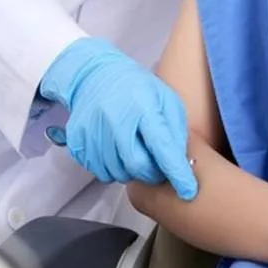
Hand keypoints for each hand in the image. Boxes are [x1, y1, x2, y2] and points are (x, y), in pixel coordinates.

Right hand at [40, 38, 197, 199]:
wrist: (95, 76)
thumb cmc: (138, 89)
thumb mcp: (165, 98)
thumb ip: (175, 129)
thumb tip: (181, 162)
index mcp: (142, 105)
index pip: (162, 146)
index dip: (176, 171)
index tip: (188, 190)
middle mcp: (115, 117)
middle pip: (137, 165)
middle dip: (152, 173)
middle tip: (157, 167)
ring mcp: (92, 130)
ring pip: (117, 172)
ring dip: (131, 171)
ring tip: (134, 152)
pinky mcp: (78, 141)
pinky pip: (99, 171)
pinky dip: (112, 168)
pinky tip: (117, 151)